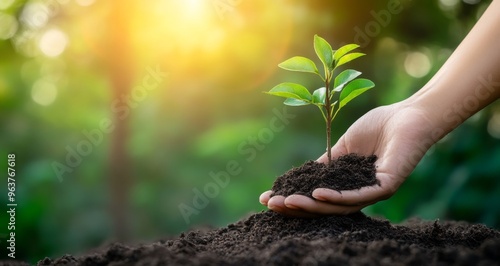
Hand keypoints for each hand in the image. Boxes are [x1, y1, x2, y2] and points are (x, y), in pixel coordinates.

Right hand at [260, 101, 435, 215]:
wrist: (409, 114)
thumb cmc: (379, 126)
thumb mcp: (343, 147)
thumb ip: (326, 163)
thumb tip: (301, 175)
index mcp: (350, 185)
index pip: (317, 198)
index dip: (292, 198)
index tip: (267, 198)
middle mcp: (361, 193)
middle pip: (324, 207)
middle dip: (296, 207)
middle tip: (271, 206)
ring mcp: (375, 192)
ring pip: (338, 206)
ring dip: (311, 205)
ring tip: (287, 202)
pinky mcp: (387, 186)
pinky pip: (359, 195)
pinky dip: (337, 197)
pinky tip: (317, 195)